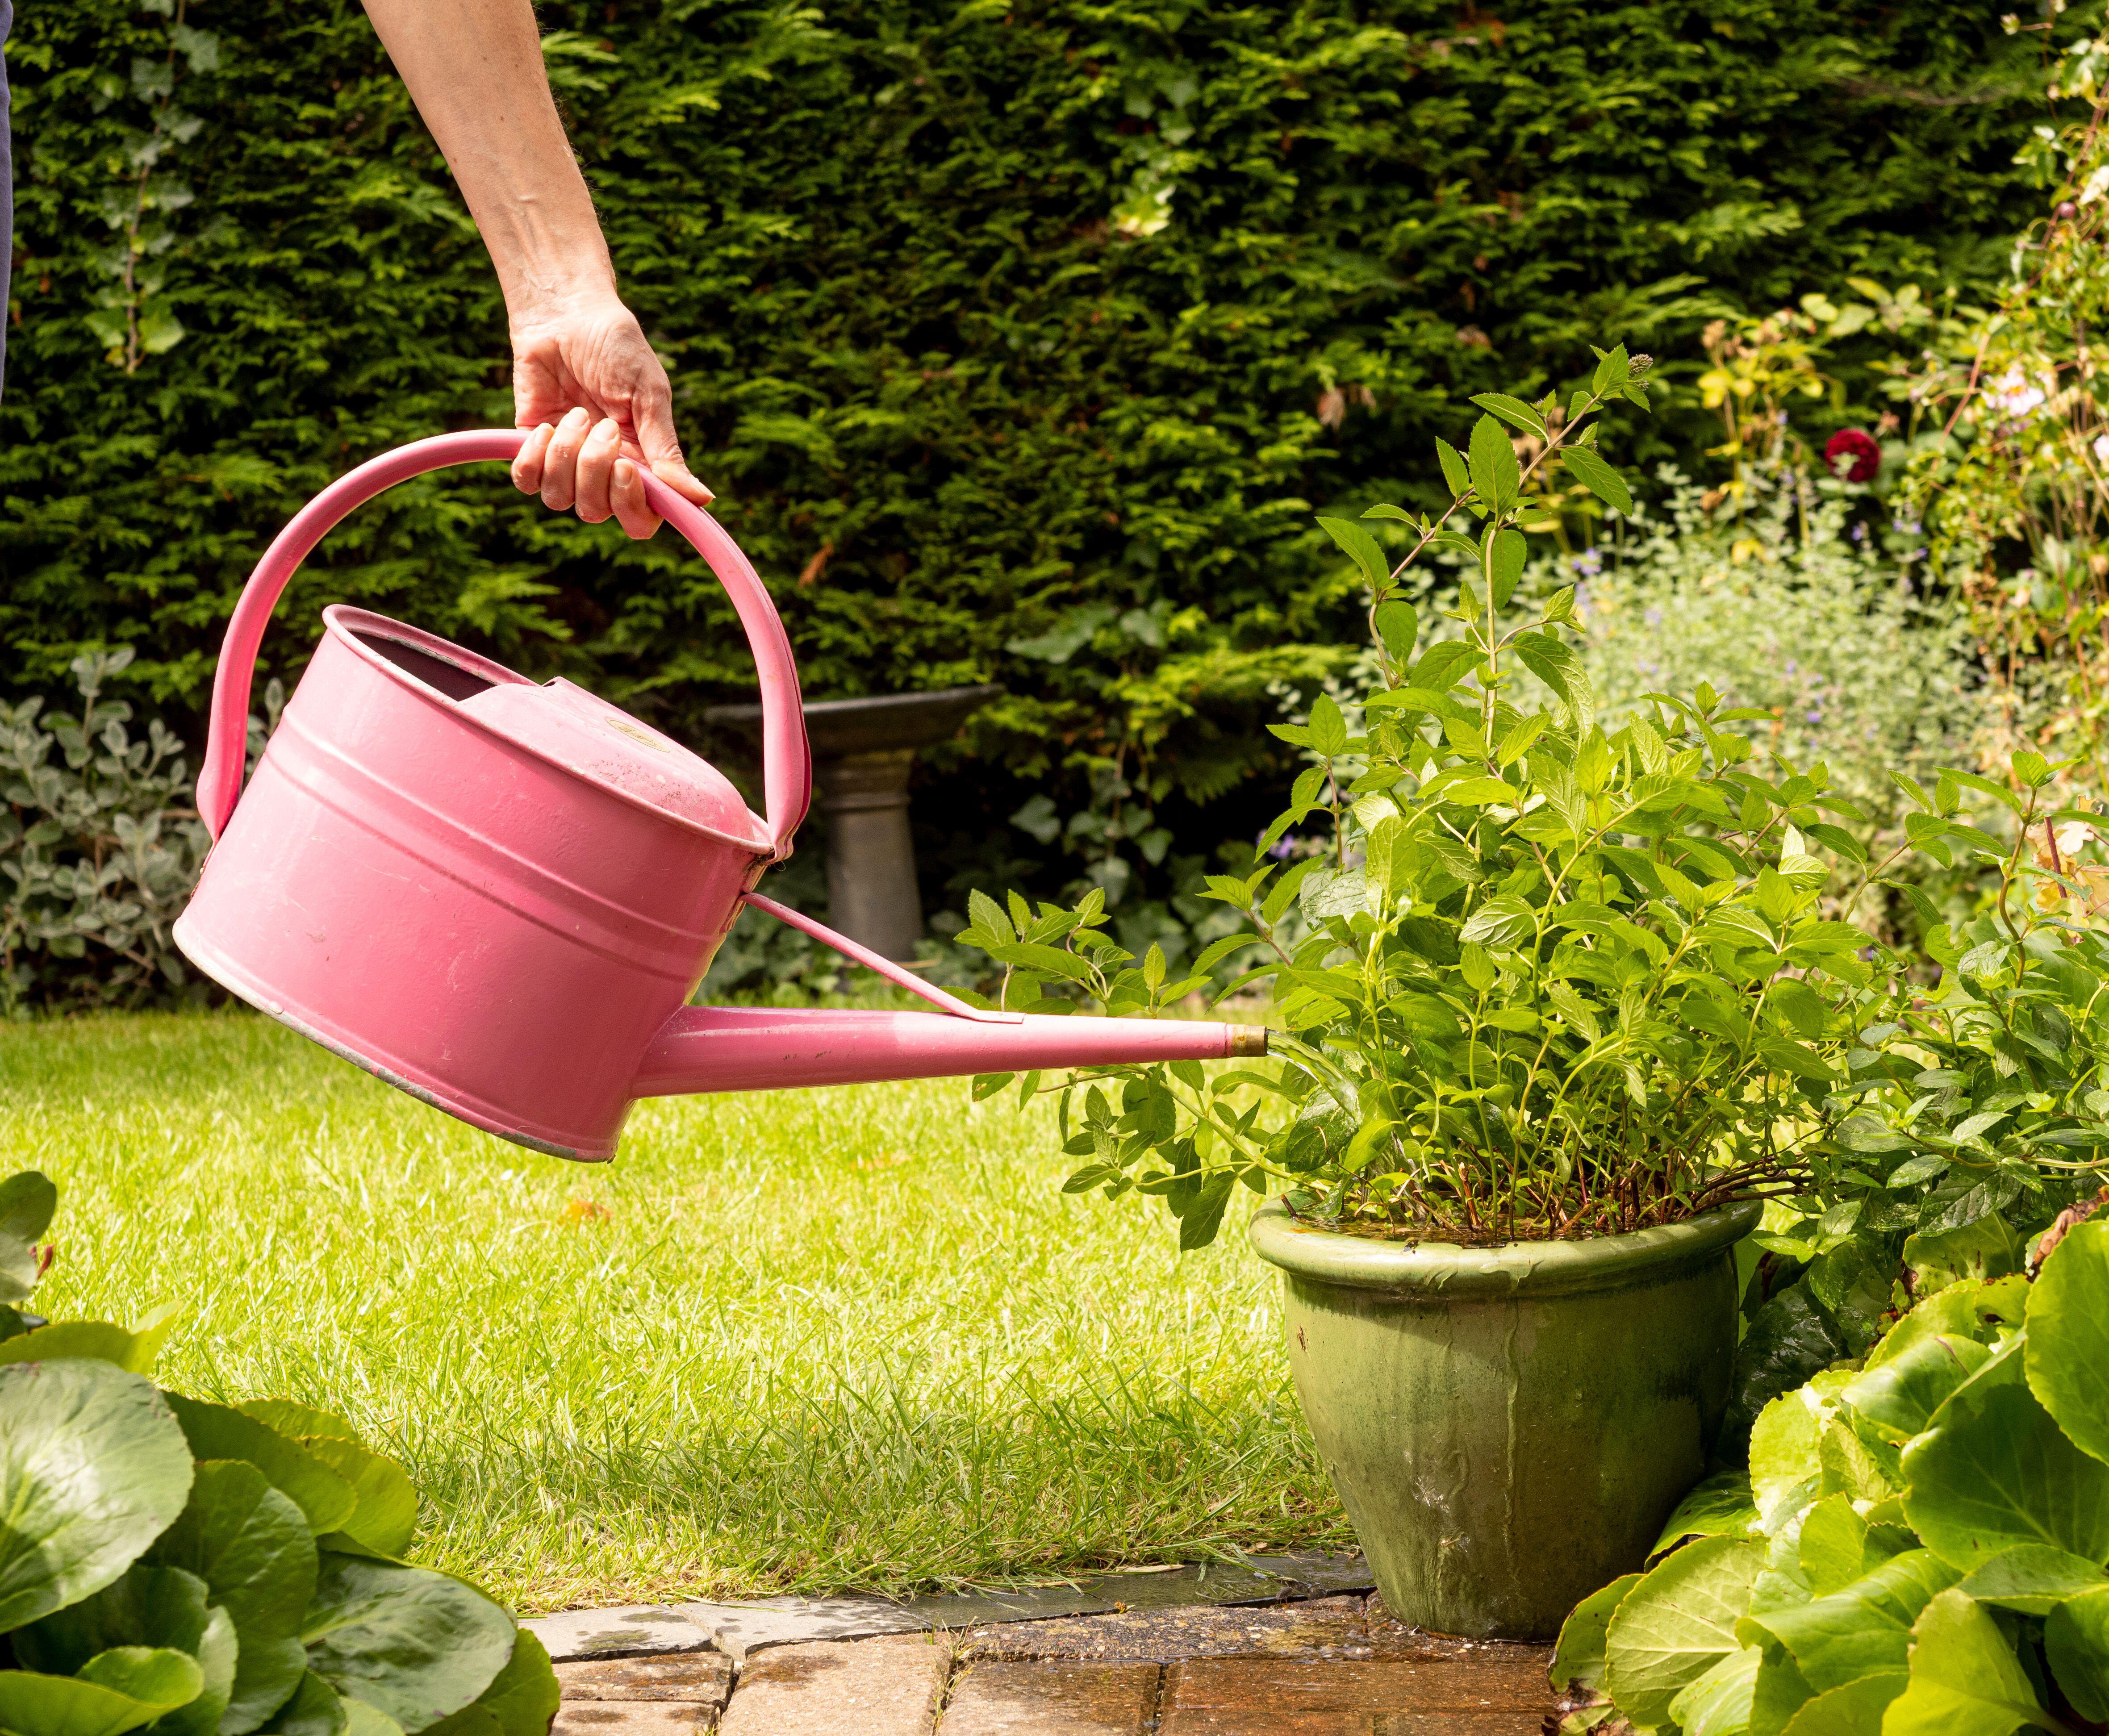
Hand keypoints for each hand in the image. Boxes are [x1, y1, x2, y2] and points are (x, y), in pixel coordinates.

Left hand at [507, 295, 714, 538]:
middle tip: (602, 424)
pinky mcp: (531, 448)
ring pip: (559, 499)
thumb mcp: (649, 397)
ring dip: (566, 454)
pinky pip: (526, 481)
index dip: (632, 507)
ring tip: (574, 413)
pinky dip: (533, 457)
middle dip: (595, 469)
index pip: (640, 519)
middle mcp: (603, 472)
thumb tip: (703, 499)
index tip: (628, 468)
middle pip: (597, 511)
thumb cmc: (616, 349)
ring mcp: (565, 463)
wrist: (565, 314)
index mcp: (641, 465)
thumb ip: (667, 451)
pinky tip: (545, 425)